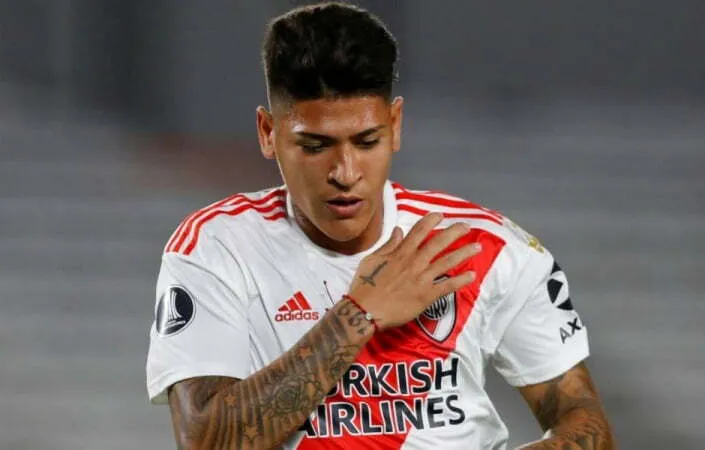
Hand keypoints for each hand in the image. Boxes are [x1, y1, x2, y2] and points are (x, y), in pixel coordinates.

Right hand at [348, 212, 480, 330]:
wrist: (365, 310)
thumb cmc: (364, 286)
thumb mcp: (371, 260)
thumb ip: (388, 246)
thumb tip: (398, 231)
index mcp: (400, 253)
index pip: (419, 231)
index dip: (431, 221)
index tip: (441, 215)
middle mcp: (414, 262)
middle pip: (438, 243)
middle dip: (454, 233)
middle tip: (466, 226)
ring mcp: (422, 279)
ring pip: (447, 262)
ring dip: (463, 253)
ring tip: (477, 247)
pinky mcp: (426, 296)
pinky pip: (447, 286)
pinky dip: (460, 280)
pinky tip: (472, 275)